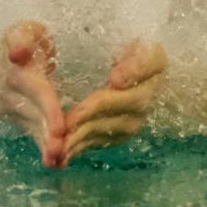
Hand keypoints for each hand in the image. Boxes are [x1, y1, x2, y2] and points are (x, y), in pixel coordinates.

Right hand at [0, 20, 65, 167]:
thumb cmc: (22, 39)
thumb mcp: (22, 30)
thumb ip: (21, 39)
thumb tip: (18, 54)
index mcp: (18, 70)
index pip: (36, 92)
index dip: (48, 109)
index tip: (59, 129)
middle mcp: (12, 93)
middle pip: (32, 114)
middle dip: (46, 133)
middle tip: (59, 152)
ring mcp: (12, 108)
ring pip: (31, 127)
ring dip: (43, 145)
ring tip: (57, 162)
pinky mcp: (18, 117)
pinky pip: (31, 131)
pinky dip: (42, 146)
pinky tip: (57, 162)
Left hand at [59, 40, 166, 167]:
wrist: (154, 73)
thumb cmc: (146, 55)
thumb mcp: (148, 53)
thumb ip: (135, 65)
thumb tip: (116, 80)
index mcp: (143, 93)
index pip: (110, 102)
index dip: (89, 110)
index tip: (69, 117)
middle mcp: (138, 116)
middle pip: (101, 123)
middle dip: (76, 131)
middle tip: (52, 138)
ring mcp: (129, 128)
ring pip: (98, 136)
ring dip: (76, 145)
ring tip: (54, 152)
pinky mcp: (120, 135)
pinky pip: (98, 142)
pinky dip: (80, 149)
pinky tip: (64, 154)